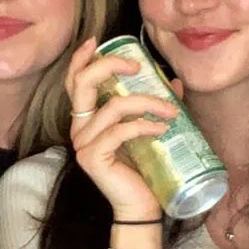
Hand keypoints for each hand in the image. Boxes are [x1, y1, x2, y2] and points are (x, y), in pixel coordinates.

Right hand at [64, 39, 176, 222]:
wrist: (141, 206)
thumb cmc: (143, 168)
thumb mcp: (148, 129)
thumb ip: (155, 105)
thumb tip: (173, 82)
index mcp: (86, 119)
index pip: (74, 82)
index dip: (81, 59)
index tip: (97, 41)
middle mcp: (79, 128)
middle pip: (83, 84)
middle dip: (109, 66)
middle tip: (137, 67)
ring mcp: (83, 144)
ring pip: (112, 106)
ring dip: (146, 103)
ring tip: (171, 111)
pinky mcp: (93, 157)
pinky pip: (119, 131)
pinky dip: (143, 126)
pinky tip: (161, 130)